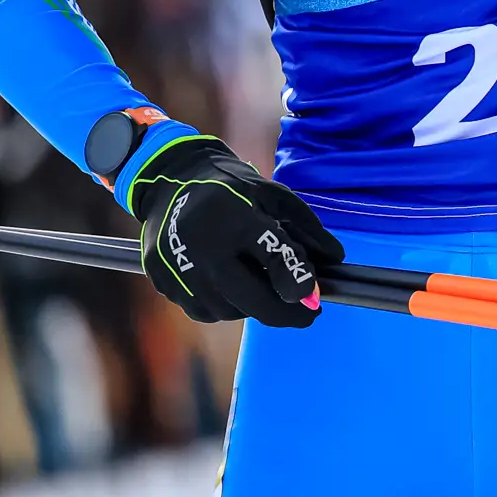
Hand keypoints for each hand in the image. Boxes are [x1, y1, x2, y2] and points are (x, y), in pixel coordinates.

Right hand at [129, 137, 342, 327]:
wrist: (172, 180)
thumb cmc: (232, 188)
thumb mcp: (275, 196)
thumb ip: (305, 229)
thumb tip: (335, 261)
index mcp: (236, 218)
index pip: (274, 258)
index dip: (299, 282)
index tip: (315, 301)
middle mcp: (203, 247)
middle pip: (250, 299)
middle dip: (283, 313)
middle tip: (306, 316)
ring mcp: (178, 268)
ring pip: (227, 311)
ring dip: (252, 307)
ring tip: (264, 288)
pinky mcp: (162, 281)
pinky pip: (203, 311)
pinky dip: (225, 306)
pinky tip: (233, 287)